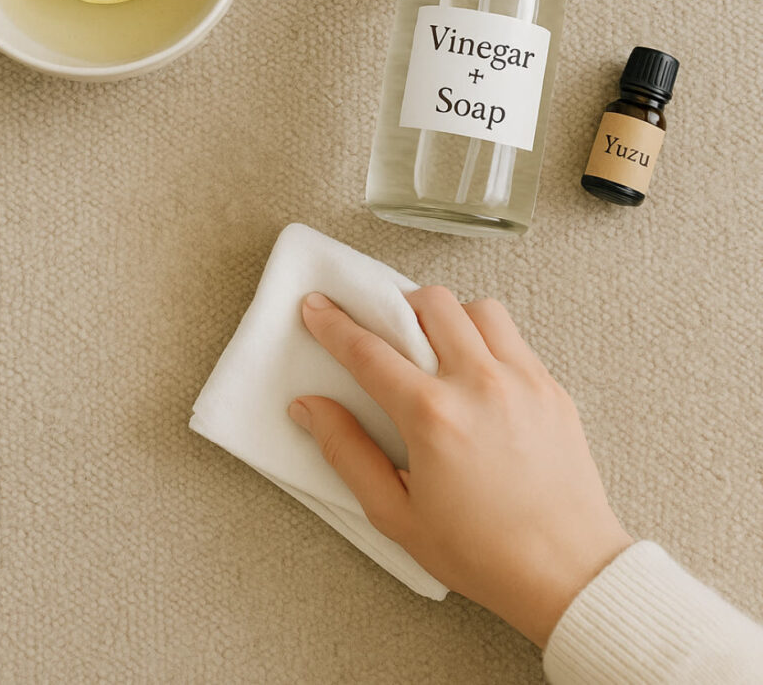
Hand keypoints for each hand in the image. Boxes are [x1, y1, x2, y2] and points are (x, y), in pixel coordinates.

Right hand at [288, 288, 630, 646]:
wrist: (567, 573)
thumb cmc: (483, 553)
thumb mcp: (396, 514)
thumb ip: (346, 453)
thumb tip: (309, 408)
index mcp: (433, 416)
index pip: (369, 351)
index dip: (334, 324)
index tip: (317, 307)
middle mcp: (479, 384)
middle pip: (429, 303)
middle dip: (397, 307)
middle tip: (385, 330)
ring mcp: (522, 380)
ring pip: (478, 308)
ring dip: (449, 317)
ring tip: (437, 349)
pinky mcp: (551, 387)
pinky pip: (514, 337)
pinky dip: (488, 340)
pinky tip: (477, 375)